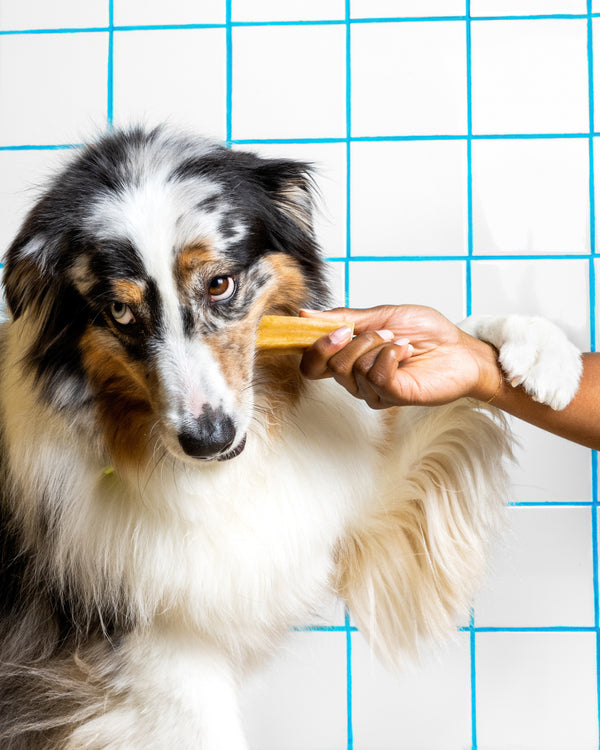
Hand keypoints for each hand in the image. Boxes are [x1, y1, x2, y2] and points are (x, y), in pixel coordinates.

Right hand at [299, 305, 499, 409]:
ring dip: (380, 344)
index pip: (312, 365)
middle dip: (355, 339)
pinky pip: (375, 374)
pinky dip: (391, 354)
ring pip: (353, 366)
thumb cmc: (427, 333)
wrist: (460, 348)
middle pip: (328, 364)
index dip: (313, 348)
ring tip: (401, 343)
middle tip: (384, 332)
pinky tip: (405, 353)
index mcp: (350, 359)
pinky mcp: (392, 396)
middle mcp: (357, 380)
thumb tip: (306, 314)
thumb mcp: (381, 315)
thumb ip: (344, 318)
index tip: (333, 328)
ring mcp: (373, 391)